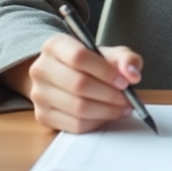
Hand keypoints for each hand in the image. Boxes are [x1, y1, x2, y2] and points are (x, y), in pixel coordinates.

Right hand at [4, 32, 143, 132]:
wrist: (65, 75)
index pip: (79, 57)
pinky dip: (96, 122)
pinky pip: (74, 125)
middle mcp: (41, 68)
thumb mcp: (109, 54)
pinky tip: (107, 115)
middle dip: (109, 94)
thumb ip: (125, 59)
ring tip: (122, 108)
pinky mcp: (43, 116)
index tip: (124, 82)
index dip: (105, 71)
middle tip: (127, 99)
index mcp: (54, 45)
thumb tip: (132, 74)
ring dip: (106, 111)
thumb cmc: (89, 64)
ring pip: (78, 108)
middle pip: (78, 84)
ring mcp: (39, 94)